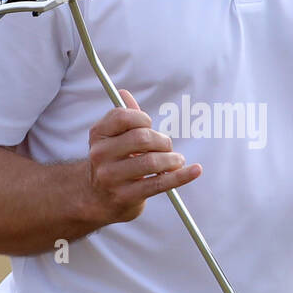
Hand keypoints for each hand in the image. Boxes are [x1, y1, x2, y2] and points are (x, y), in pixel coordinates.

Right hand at [85, 89, 201, 224]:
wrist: (97, 199)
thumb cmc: (113, 162)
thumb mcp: (113, 139)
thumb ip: (123, 118)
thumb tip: (124, 93)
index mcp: (98, 135)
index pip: (123, 117)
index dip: (143, 118)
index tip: (151, 126)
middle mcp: (100, 155)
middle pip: (141, 138)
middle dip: (162, 140)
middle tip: (168, 147)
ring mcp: (111, 177)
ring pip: (151, 161)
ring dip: (172, 159)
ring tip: (176, 160)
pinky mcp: (125, 196)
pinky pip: (159, 183)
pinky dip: (181, 176)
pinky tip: (195, 171)